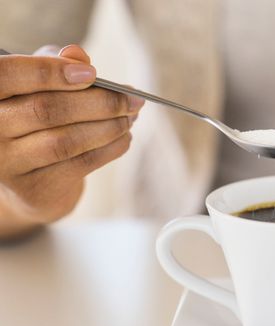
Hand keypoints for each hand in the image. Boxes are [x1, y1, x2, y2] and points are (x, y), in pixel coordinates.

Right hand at [0, 45, 143, 239]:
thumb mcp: (40, 84)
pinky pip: (80, 164)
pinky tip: (125, 137)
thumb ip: (55, 63)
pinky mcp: (33, 190)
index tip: (92, 74)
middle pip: (46, 110)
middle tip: (131, 98)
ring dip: (109, 127)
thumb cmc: (36, 115)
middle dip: (98, 102)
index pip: (8, 75)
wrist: (31, 178)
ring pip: (66, 141)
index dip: (51, 72)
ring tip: (131, 117)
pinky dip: (110, 148)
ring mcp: (8, 164)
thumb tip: (77, 55)